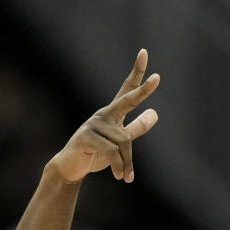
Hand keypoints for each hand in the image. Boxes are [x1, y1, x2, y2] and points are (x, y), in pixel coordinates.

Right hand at [49, 49, 159, 183]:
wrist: (71, 168)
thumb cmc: (96, 154)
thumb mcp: (119, 143)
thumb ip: (136, 128)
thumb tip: (155, 113)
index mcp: (112, 113)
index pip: (127, 90)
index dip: (137, 73)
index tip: (144, 53)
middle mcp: (103, 114)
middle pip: (126, 101)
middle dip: (142, 91)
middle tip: (157, 78)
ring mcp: (93, 124)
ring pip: (123, 141)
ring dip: (127, 162)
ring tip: (125, 176)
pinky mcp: (85, 137)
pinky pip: (112, 151)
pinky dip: (119, 166)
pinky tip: (120, 177)